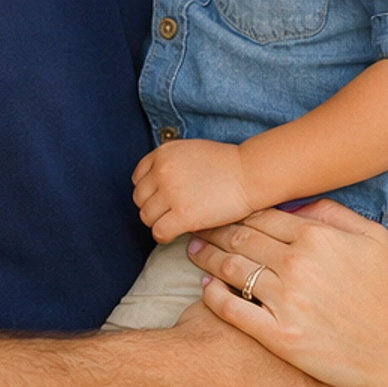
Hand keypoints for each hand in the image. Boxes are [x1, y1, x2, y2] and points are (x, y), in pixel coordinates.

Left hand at [133, 139, 252, 242]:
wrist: (249, 174)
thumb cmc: (225, 164)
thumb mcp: (190, 151)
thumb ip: (169, 163)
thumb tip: (154, 185)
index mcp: (162, 153)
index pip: (138, 178)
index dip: (149, 191)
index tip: (162, 197)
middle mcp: (162, 171)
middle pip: (140, 199)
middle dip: (153, 207)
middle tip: (171, 211)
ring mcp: (171, 193)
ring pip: (146, 217)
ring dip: (159, 221)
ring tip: (176, 221)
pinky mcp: (183, 215)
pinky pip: (159, 232)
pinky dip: (164, 235)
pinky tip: (176, 232)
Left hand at [193, 198, 387, 386]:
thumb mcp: (374, 237)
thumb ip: (334, 213)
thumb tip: (297, 203)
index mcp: (317, 236)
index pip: (262, 216)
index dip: (237, 212)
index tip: (221, 211)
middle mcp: (297, 263)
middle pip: (240, 238)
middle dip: (214, 230)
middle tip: (197, 227)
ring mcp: (285, 300)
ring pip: (232, 269)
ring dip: (207, 256)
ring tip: (194, 251)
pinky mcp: (277, 335)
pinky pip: (232, 309)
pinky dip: (213, 295)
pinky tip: (205, 287)